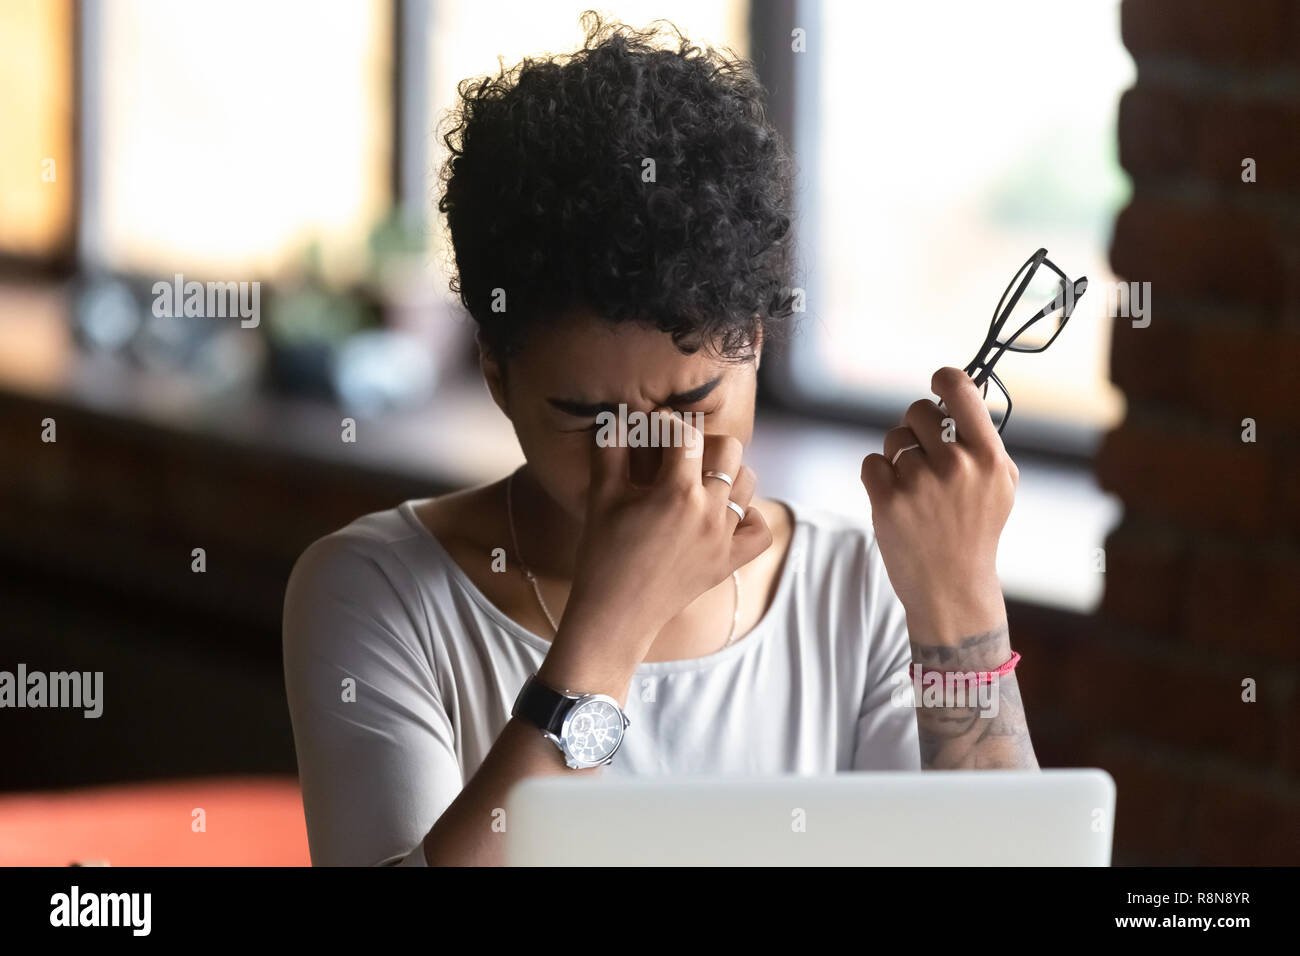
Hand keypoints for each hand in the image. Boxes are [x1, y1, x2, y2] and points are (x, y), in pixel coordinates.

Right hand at [563, 410, 772, 663]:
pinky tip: (723, 514)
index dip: (667, 424)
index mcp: (677, 493)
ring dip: (725, 474)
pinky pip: (759, 529)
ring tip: (697, 482)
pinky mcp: (729, 562)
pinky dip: (747, 516)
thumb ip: (609, 450)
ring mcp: (724, 539)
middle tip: (678, 455)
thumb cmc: (602, 554)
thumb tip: (618, 418)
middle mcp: (709, 512)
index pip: (686, 434)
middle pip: (730, 449)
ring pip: (747, 482)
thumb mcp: (599, 497)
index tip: (653, 430)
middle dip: (704, 443)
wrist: (615, 615)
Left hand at [859, 367, 1017, 644]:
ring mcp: (919, 483)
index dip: (943, 379)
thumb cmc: (974, 528)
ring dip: (899, 458)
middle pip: (917, 411)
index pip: (960, 389)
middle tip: (926, 458)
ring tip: (917, 490)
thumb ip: (982, 437)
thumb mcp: (998, 482)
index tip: (936, 383)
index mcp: (988, 456)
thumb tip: (962, 388)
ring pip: (893, 439)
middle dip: (916, 428)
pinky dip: (879, 477)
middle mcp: (955, 466)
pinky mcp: (887, 500)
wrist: (952, 586)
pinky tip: (897, 500)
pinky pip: (872, 462)